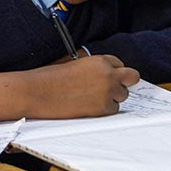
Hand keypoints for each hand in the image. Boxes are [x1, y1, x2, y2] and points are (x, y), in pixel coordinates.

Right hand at [0, 54, 140, 120]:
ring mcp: (107, 91)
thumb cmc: (51, 78)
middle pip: (132, 77)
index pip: (119, 64)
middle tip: (115, 88)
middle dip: (125, 82)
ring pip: (122, 96)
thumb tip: (103, 76)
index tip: (108, 77)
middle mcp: (108, 74)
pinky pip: (113, 110)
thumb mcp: (74, 64)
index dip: (114, 71)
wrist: (39, 92)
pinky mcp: (102, 108)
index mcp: (99, 60)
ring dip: (112, 98)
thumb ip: (93, 68)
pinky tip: (88, 107)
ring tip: (92, 99)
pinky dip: (103, 110)